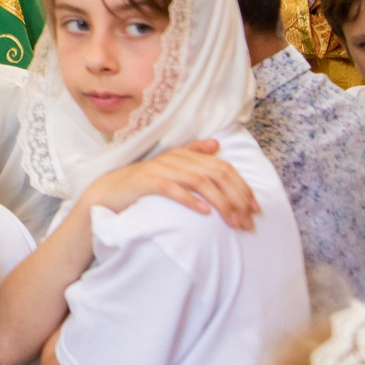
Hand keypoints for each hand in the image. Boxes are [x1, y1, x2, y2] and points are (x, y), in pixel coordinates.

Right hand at [79, 138, 257, 229]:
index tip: (254, 207)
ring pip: (199, 182)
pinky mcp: (146, 181)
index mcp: (184, 155)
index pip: (222, 167)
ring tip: (232, 221)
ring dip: (220, 203)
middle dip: (235, 197)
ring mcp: (160, 168)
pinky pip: (172, 188)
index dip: (241, 186)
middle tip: (247, 220)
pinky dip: (190, 200)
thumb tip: (216, 144)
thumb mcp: (171, 167)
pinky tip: (204, 213)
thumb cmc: (144, 183)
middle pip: (215, 174)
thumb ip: (193, 154)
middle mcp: (175, 158)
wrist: (110, 192)